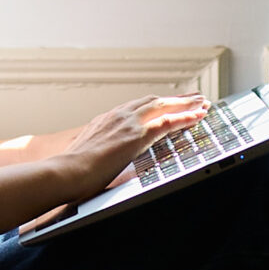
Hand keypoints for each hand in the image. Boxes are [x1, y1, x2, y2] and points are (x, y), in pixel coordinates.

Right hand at [58, 94, 210, 199]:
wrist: (66, 172)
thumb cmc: (71, 170)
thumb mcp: (86, 154)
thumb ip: (97, 151)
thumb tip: (99, 160)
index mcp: (106, 119)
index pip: (137, 107)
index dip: (156, 105)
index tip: (168, 103)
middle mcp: (118, 116)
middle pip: (154, 101)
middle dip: (175, 99)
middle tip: (193, 97)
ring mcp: (128, 124)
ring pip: (163, 106)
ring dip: (185, 104)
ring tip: (202, 103)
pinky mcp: (136, 136)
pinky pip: (167, 123)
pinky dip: (184, 118)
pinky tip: (197, 116)